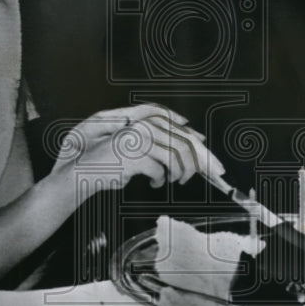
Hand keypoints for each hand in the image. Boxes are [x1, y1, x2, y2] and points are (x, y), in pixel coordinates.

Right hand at [51, 103, 224, 190]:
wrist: (88, 169)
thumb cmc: (118, 159)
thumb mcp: (145, 147)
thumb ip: (168, 143)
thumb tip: (200, 144)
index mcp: (151, 122)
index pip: (185, 135)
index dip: (204, 151)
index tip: (217, 167)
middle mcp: (146, 127)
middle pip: (185, 146)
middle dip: (197, 165)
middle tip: (199, 178)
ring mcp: (139, 140)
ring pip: (176, 159)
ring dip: (179, 174)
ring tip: (173, 180)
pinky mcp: (133, 156)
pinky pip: (159, 172)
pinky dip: (160, 181)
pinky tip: (156, 183)